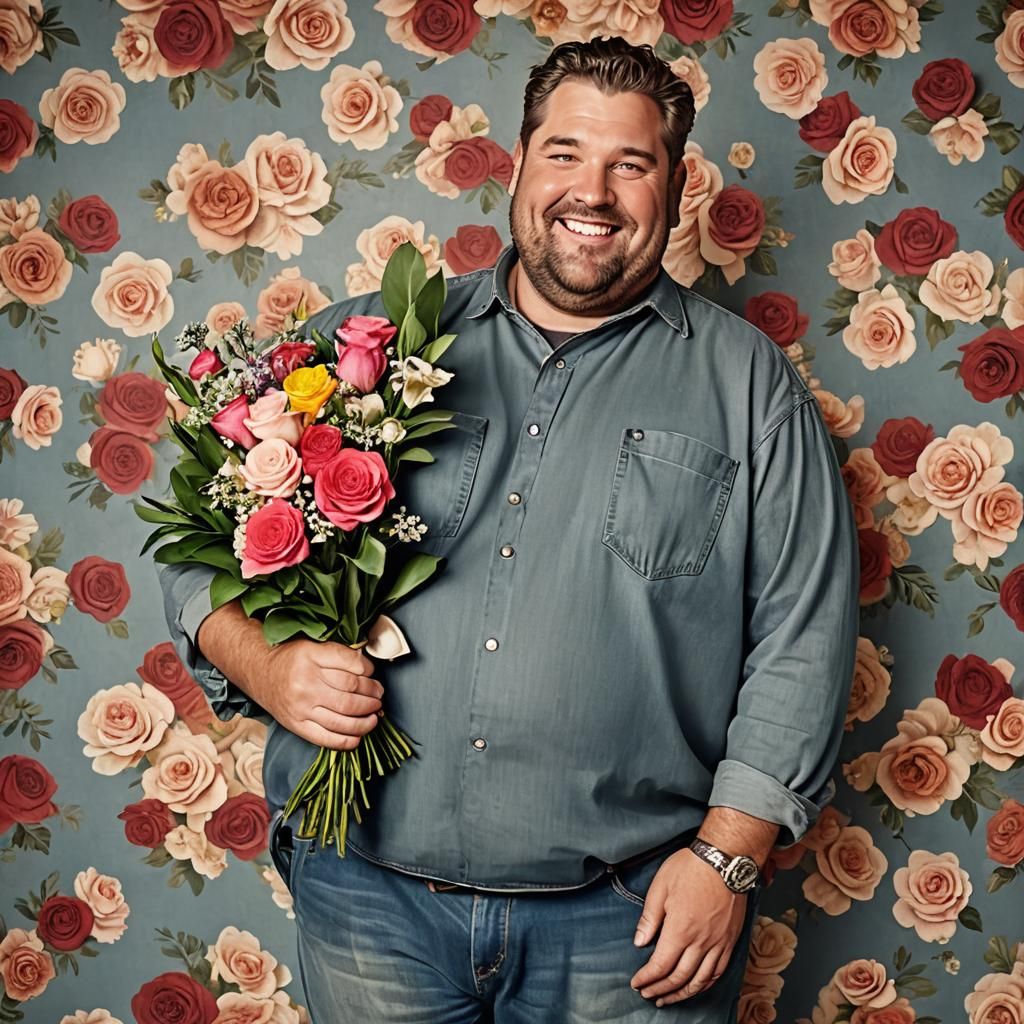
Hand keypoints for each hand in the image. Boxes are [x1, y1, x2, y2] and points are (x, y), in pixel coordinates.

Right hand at [261, 638, 383, 750]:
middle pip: (350, 696)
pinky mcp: (296, 725)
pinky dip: (346, 741)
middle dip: (372, 698)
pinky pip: (326, 738)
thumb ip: (340, 654)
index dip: (369, 671)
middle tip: (378, 696)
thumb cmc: (290, 658)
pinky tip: (358, 736)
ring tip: (374, 716)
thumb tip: (367, 667)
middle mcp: (306, 684)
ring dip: (365, 721)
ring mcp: (301, 708)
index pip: (351, 667)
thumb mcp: (313, 645)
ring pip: (342, 719)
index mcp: (311, 659)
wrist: (259, 671)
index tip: (372, 673)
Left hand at [629, 848, 746, 1006]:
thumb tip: (639, 942)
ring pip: (700, 980)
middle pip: (679, 978)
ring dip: (682, 994)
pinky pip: (719, 971)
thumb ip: (649, 918)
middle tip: (648, 994)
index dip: (647, 978)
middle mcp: (701, 942)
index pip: (660, 966)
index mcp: (680, 930)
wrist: (724, 859)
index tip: (637, 983)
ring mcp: (718, 943)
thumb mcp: (660, 887)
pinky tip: (697, 986)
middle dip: (660, 990)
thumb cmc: (690, 868)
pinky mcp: (730, 940)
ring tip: (668, 998)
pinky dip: (706, 984)